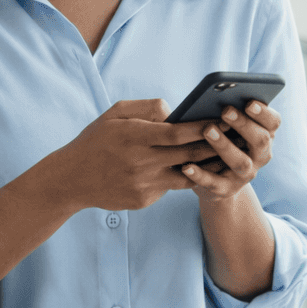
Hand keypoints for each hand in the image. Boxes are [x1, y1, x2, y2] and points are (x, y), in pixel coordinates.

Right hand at [50, 99, 216, 211]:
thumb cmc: (96, 140)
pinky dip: (184, 178)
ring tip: (225, 155)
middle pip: (188, 155)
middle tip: (235, 137)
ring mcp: (143, 184)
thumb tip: (176, 111)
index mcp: (134, 136)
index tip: (221, 120)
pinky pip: (170, 187)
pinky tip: (199, 170)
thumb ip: (147, 108)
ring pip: (186, 175)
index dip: (202, 127)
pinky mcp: (144, 200)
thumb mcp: (115, 113)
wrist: (71, 179)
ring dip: (207, 165)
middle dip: (214, 145)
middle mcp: (141, 162)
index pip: (177, 133)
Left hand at [181, 101, 280, 202]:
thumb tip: (197, 97)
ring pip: (240, 162)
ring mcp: (245, 174)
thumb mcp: (224, 127)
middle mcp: (260, 156)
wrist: (214, 182)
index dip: (264, 113)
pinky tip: (186, 167)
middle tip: (226, 110)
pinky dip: (200, 175)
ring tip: (208, 130)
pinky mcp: (226, 190)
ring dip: (225, 145)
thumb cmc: (218, 142)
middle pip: (260, 140)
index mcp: (264, 135)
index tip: (249, 102)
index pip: (273, 122)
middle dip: (244, 124)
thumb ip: (220, 111)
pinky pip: (214, 183)